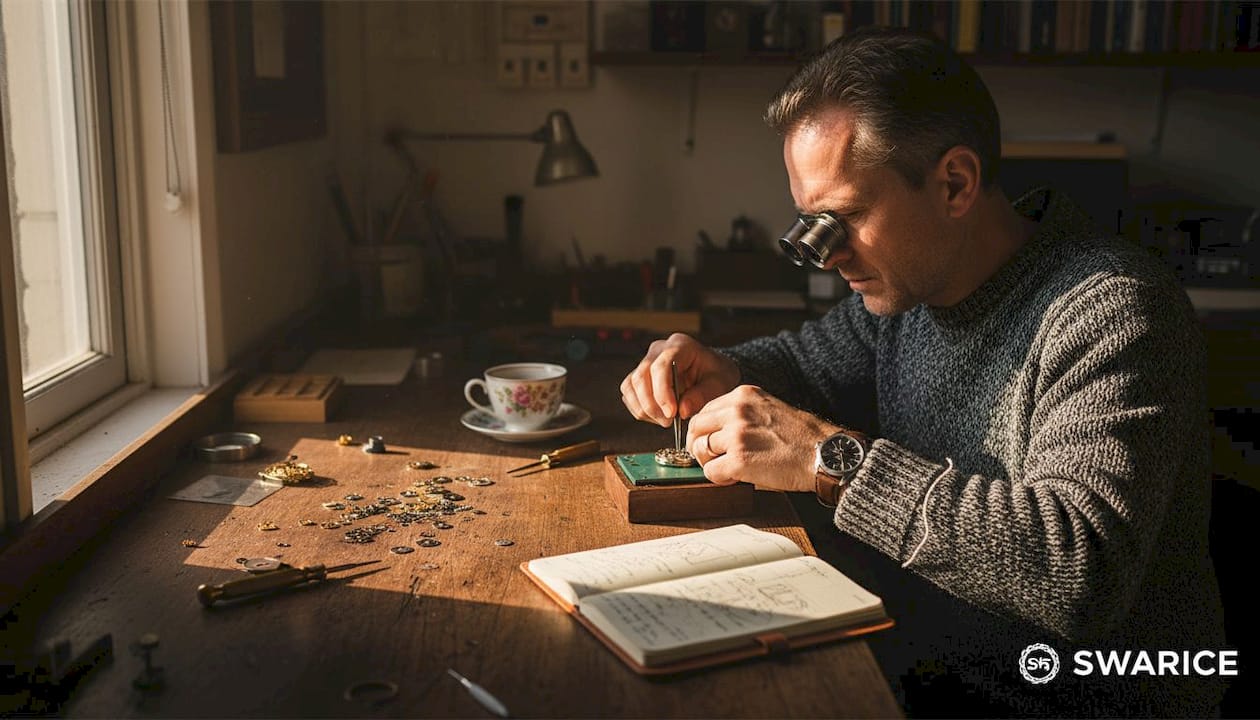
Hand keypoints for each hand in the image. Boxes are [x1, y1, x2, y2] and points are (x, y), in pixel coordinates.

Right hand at [620, 333, 739, 426]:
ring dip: (644, 409)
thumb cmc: (717, 376)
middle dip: (652, 405)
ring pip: (631, 386)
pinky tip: (658, 417)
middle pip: (641, 376)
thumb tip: (682, 410)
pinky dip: (640, 409)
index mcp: (680, 345)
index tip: (672, 413)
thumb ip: (702, 395)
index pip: (661, 366)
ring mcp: (647, 362)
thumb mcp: (719, 385)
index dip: (662, 392)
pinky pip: (629, 394)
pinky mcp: (639, 376)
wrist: (712, 374)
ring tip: (665, 420)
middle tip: (669, 422)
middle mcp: (659, 350)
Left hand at [685, 385, 838, 490]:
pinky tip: (734, 478)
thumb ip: (741, 413)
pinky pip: (710, 471)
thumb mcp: (769, 408)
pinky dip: (719, 478)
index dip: (704, 429)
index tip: (709, 441)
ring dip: (711, 462)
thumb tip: (715, 432)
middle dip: (698, 445)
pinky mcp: (738, 460)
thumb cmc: (802, 437)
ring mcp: (736, 435)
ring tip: (728, 468)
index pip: (705, 410)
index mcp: (743, 395)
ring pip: (700, 450)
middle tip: (708, 458)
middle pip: (696, 427)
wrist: (825, 454)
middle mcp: (737, 410)